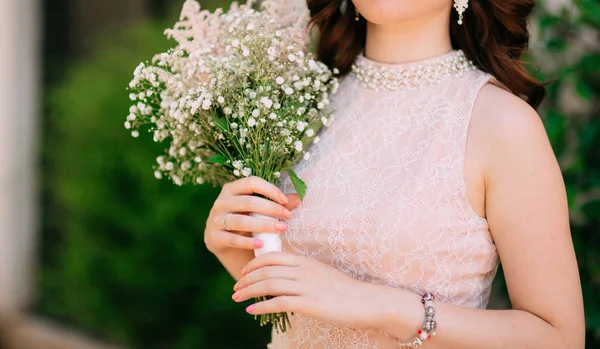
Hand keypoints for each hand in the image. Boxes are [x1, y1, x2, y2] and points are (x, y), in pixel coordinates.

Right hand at [204, 177, 299, 254]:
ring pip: (240, 221)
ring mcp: (215, 220)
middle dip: (271, 209)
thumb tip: (298, 197)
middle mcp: (221, 202)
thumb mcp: (259, 210)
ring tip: (280, 229)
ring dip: (263, 225)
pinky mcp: (214, 237)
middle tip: (287, 216)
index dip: (270, 190)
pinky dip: (248, 242)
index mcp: (232, 189)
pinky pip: (232, 239)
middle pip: (248, 202)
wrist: (224, 243)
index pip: (251, 183)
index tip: (285, 200)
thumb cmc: (245, 220)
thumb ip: (276, 203)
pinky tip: (262, 243)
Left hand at [232, 252, 376, 328]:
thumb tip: (287, 280)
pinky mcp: (309, 304)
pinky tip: (252, 310)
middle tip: (236, 288)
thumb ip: (304, 274)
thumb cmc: (346, 291)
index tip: (244, 273)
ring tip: (237, 298)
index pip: (272, 257)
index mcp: (305, 262)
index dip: (254, 264)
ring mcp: (305, 287)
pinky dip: (261, 306)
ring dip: (248, 291)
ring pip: (268, 284)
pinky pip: (278, 302)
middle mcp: (303, 271)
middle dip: (246, 279)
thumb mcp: (322, 275)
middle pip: (265, 270)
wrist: (367, 301)